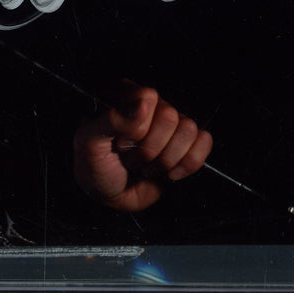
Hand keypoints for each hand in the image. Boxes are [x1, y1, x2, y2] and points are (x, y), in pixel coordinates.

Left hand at [72, 80, 212, 211]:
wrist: (107, 196)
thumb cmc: (93, 165)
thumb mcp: (89, 142)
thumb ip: (113, 120)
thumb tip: (144, 104)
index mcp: (126, 96)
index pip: (149, 97)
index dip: (137, 127)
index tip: (119, 143)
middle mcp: (151, 107)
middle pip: (171, 117)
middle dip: (149, 149)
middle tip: (131, 157)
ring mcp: (170, 126)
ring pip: (189, 130)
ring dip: (165, 159)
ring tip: (145, 166)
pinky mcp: (186, 145)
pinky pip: (204, 142)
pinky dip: (187, 163)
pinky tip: (168, 172)